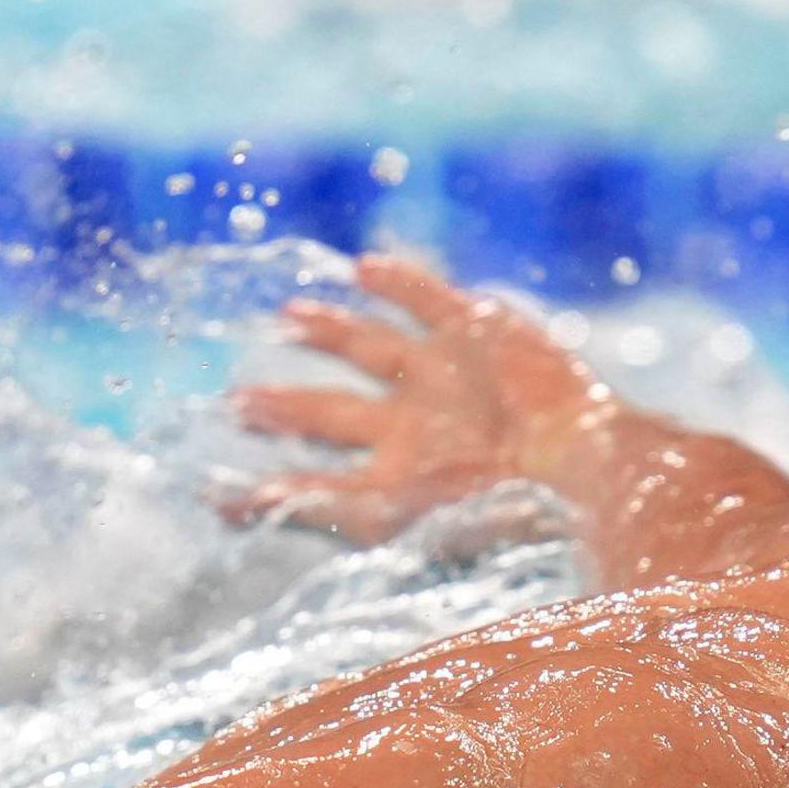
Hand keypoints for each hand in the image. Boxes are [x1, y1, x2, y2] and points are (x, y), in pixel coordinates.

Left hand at [225, 254, 619, 542]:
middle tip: (237, 404)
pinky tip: (363, 268)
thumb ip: (308, 508)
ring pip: (375, 351)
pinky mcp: (480, 332)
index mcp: (401, 486)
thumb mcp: (384, 519)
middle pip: (336, 415)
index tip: (214, 491)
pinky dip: (398, 281)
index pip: (320, 486)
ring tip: (288, 316)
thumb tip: (223, 506)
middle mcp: (418, 433)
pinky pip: (429, 300)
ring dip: (330, 333)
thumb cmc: (485, 510)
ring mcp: (448, 380)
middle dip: (286, 409)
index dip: (270, 488)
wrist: (574, 469)